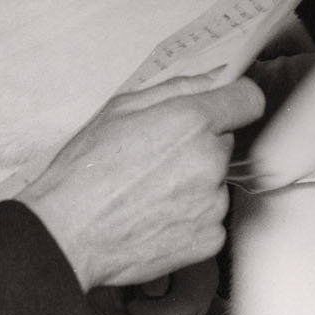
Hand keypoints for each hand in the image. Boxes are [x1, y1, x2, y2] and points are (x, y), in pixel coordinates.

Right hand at [19, 74, 265, 289]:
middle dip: (200, 147)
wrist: (66, 235)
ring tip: (149, 194)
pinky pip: (211, 218)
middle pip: (225, 143)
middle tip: (157, 161)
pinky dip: (190, 219)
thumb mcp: (121, 109)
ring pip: (216, 182)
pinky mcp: (210, 238)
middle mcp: (210, 160)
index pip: (249, 100)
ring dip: (194, 185)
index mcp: (191, 121)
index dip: (233, 103)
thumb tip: (216, 77)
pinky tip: (155, 218)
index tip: (222, 110)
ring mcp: (212, 202)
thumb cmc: (84, 173)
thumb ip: (178, 88)